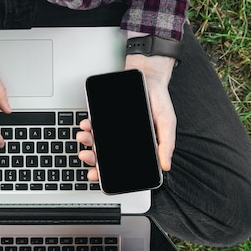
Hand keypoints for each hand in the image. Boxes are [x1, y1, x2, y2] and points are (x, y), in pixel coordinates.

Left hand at [77, 54, 176, 179]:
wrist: (148, 76)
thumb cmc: (159, 100)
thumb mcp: (167, 122)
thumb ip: (166, 144)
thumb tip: (165, 166)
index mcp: (138, 146)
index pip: (121, 165)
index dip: (107, 173)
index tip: (96, 175)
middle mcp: (123, 140)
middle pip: (104, 155)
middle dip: (92, 158)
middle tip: (86, 156)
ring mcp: (113, 128)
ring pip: (96, 140)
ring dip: (87, 141)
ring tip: (83, 138)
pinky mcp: (106, 116)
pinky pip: (94, 124)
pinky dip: (87, 126)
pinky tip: (86, 125)